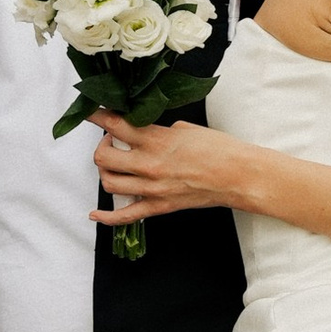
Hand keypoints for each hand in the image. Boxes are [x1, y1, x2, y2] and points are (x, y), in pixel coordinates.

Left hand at [93, 119, 254, 226]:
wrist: (239, 176)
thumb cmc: (220, 150)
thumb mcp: (185, 128)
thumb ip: (159, 131)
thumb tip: (144, 133)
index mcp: (157, 140)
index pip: (116, 125)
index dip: (97, 117)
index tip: (91, 113)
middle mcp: (150, 165)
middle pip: (103, 157)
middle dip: (101, 146)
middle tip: (111, 140)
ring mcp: (152, 189)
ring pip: (109, 184)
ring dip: (106, 172)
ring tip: (115, 165)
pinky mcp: (159, 206)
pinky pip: (125, 216)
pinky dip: (106, 218)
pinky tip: (96, 214)